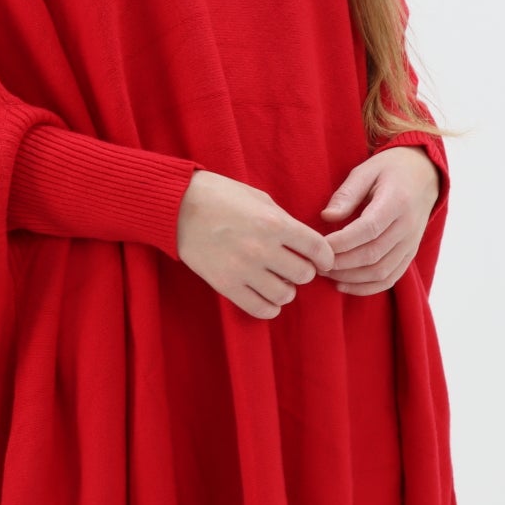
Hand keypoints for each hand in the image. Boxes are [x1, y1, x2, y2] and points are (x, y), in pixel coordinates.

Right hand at [177, 170, 335, 319]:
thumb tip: (304, 243)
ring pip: (285, 295)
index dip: (326, 258)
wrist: (177, 206)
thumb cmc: (220, 196)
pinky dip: (270, 306)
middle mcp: (263, 248)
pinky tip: (267, 296)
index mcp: (275, 223)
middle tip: (293, 265)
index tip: (323, 260)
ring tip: (277, 280)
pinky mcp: (226, 285)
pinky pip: (261, 309)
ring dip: (286, 289)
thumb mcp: (260, 198)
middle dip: (303, 271)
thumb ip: (285, 221)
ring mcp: (244, 269)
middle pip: (305, 275)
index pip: (318, 249)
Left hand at [317, 148, 439, 294]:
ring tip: (325, 272)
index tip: (319, 245)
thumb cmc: (390, 169)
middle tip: (315, 261)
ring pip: (381, 271)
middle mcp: (407, 227)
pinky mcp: (409, 254)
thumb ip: (346, 194)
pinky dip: (366, 287)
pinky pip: (390, 278)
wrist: (424, 175)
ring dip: (350, 277)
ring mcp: (410, 243)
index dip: (341, 241)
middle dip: (341, 263)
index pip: (368, 229)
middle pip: (372, 254)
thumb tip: (327, 217)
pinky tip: (344, 285)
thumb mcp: (367, 170)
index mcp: (397, 202)